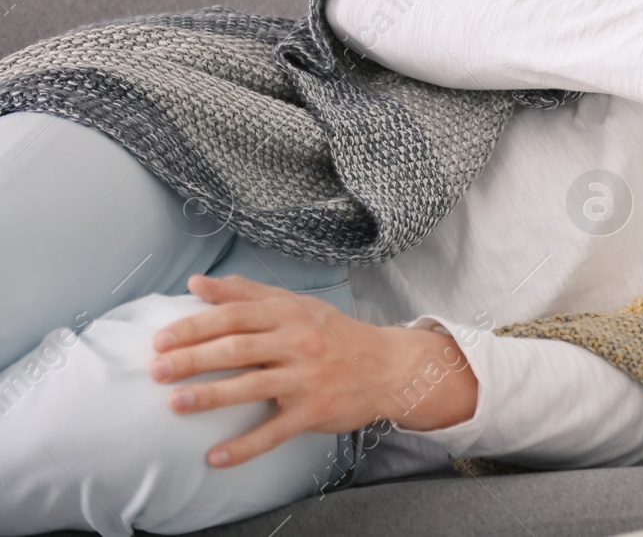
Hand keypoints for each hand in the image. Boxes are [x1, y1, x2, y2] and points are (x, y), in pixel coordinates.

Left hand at [149, 274, 478, 467]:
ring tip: (175, 404)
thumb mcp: (298, 305)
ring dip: (211, 396)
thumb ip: (248, 294)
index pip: (235, 316)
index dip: (196, 326)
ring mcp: (307, 379)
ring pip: (252, 387)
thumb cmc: (334, 335)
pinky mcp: (314, 411)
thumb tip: (198, 283)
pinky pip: (275, 431)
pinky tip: (215, 457)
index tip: (161, 339)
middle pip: (238, 349)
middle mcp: (298, 343)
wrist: (387, 367)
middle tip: (156, 370)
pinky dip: (245, 447)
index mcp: (291, 315)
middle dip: (193, 359)